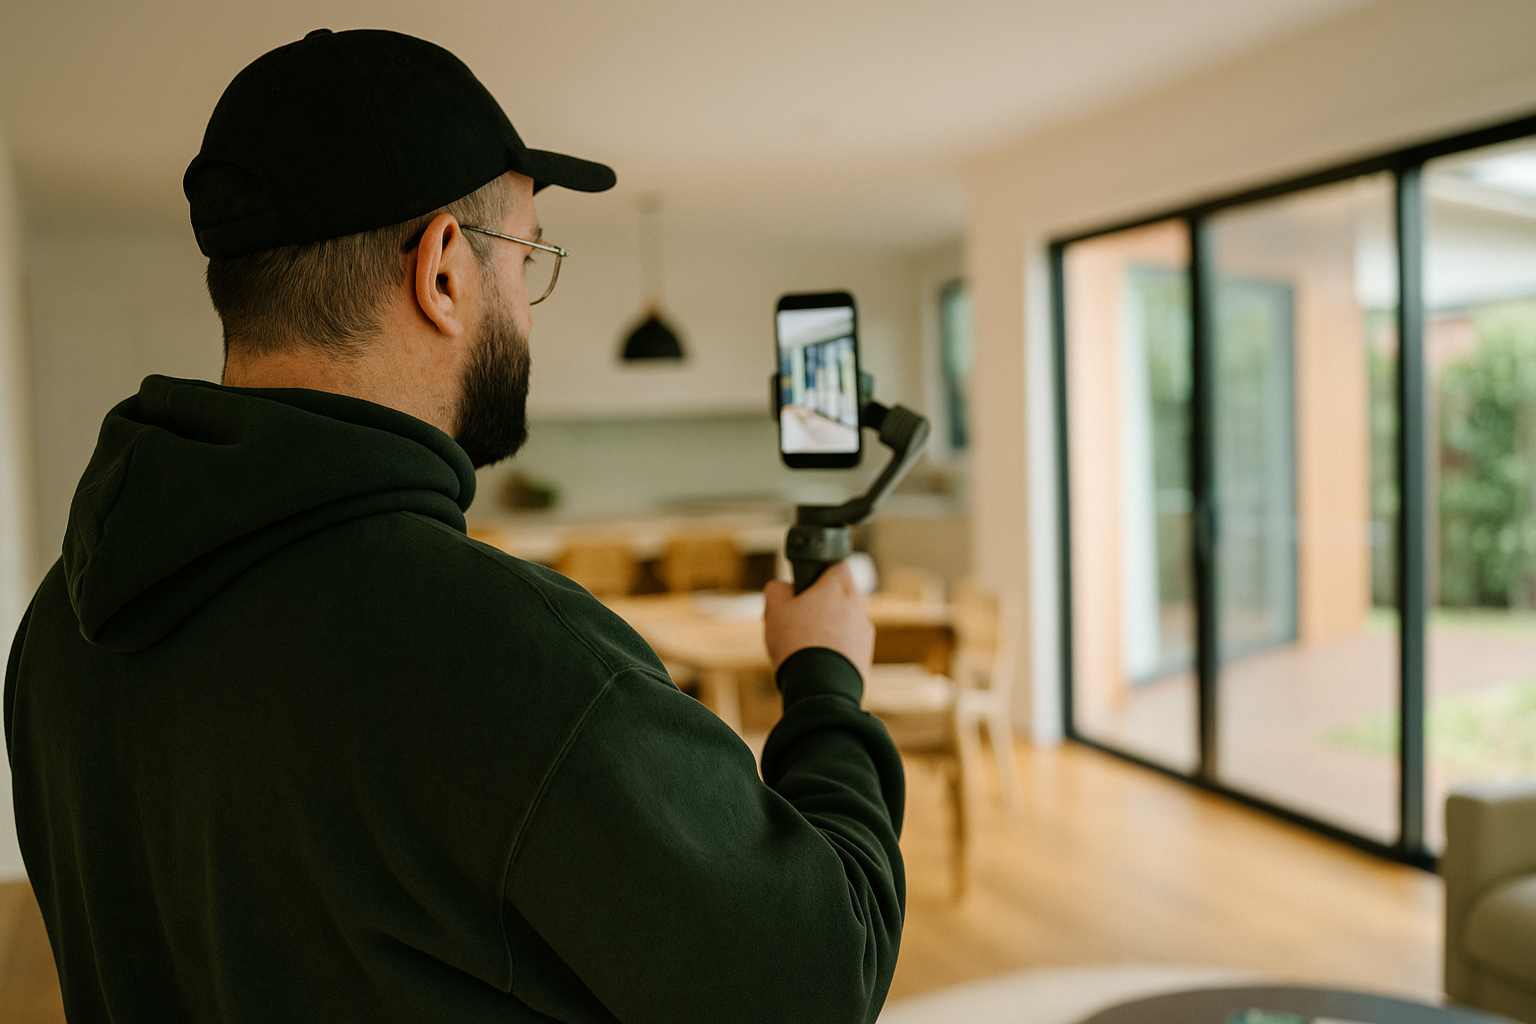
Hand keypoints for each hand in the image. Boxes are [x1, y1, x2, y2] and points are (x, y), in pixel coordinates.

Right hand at [763, 561, 873, 680]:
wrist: (819, 687)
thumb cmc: (797, 644)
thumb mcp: (774, 609)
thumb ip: (777, 589)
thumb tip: (784, 588)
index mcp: (838, 587)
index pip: (836, 564)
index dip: (820, 572)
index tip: (807, 586)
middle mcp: (858, 605)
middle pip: (840, 594)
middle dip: (823, 603)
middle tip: (800, 618)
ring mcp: (865, 631)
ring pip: (845, 620)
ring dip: (830, 626)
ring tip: (806, 644)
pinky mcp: (866, 654)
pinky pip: (849, 643)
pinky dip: (836, 647)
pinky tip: (818, 660)